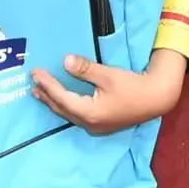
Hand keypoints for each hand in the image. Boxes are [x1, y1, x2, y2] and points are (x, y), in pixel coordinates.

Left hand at [32, 47, 188, 132]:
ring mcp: (95, 127)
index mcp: (89, 112)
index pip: (61, 97)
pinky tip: (63, 100)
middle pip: (62, 109)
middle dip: (47, 96)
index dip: (47, 85)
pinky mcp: (101, 124)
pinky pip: (76, 115)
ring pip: (68, 114)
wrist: (156, 99)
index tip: (35, 73)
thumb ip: (85, 69)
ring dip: (54, 102)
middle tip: (33, 83)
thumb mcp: (108, 75)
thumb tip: (65, 61)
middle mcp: (89, 123)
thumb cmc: (133, 86)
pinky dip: (66, 106)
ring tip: (40, 93)